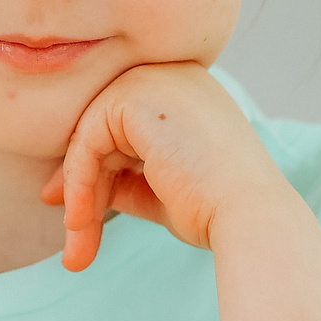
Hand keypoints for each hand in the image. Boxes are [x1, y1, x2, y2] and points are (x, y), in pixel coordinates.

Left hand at [43, 62, 290, 270]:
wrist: (246, 213)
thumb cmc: (215, 208)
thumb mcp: (161, 191)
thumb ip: (124, 180)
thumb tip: (74, 191)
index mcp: (184, 93)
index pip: (124, 128)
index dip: (96, 171)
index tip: (78, 216)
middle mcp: (170, 75)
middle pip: (103, 129)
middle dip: (83, 184)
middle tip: (75, 234)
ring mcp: (153, 77)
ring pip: (89, 136)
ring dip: (80, 193)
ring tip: (78, 245)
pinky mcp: (134, 93)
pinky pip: (86, 140)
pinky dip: (78, 183)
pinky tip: (80, 220)